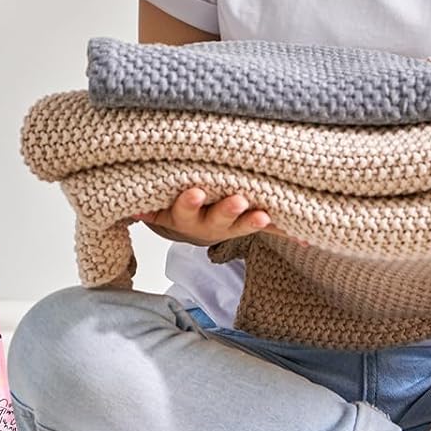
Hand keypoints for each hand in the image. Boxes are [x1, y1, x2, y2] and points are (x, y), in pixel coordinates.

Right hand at [134, 187, 307, 248]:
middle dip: (228, 210)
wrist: (185, 224)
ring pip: (242, 225)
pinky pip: (269, 229)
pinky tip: (304, 238)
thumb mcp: (154, 202)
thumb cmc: (169, 203)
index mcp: (183, 216)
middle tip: (238, 200)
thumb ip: (143, 200)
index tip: (195, 192)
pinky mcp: (247, 225)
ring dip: (253, 221)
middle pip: (216, 220)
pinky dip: (286, 232)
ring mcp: (229, 225)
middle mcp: (207, 224)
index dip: (188, 202)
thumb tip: (126, 198)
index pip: (183, 208)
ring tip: (264, 215)